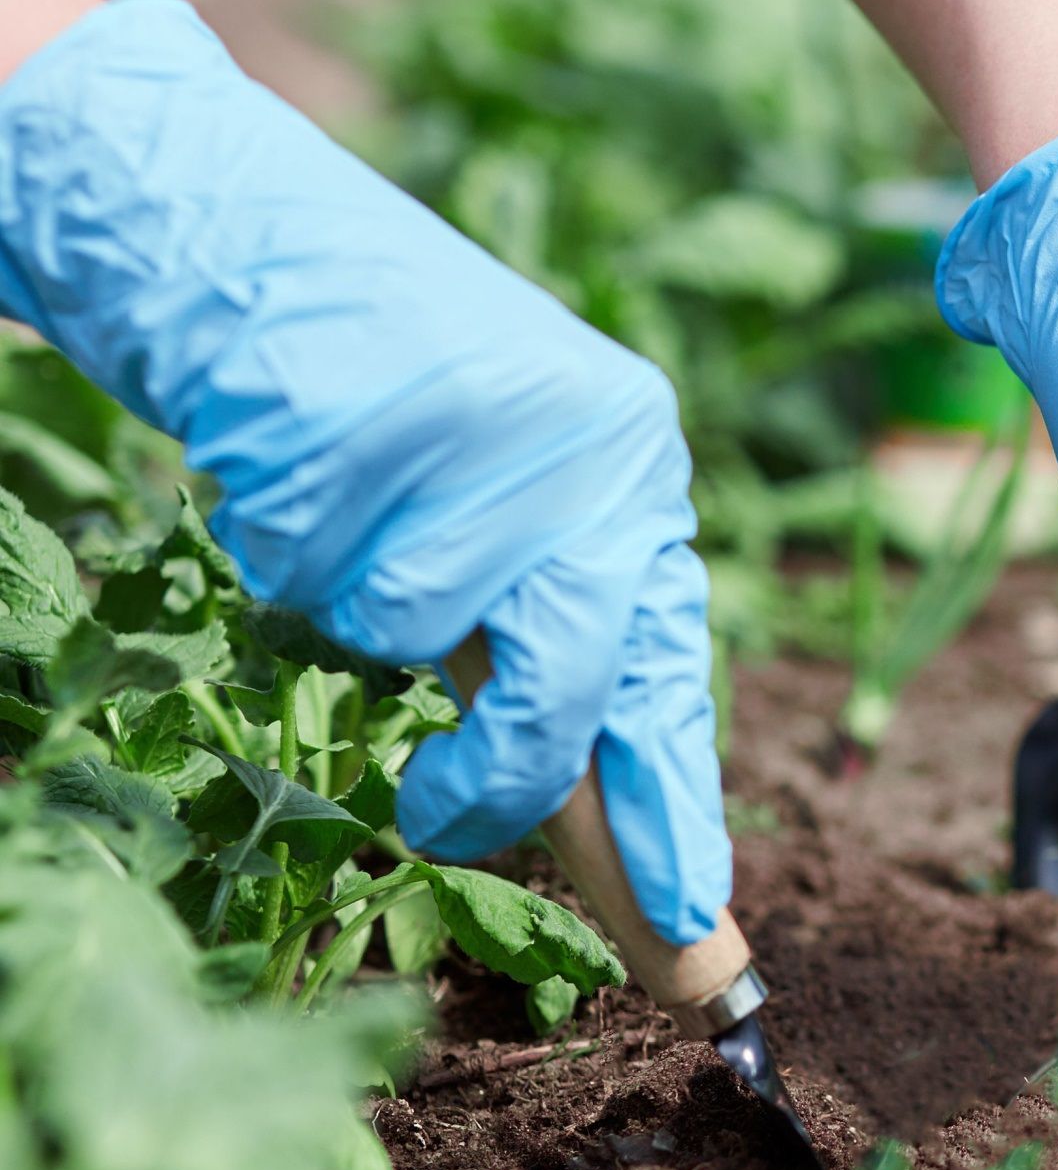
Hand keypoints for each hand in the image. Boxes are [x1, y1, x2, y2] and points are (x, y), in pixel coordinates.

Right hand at [0, 0, 729, 942]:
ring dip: (354, 603)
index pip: (669, 676)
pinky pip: (320, 564)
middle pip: (571, 678)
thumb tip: (588, 818)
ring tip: (346, 506)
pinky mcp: (385, 405)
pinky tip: (295, 457)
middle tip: (437, 821)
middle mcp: (601, 449)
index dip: (672, 810)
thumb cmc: (388, 409)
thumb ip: (556, 642)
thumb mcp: (505, 515)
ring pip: (417, 625)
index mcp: (641, 479)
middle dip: (500, 775)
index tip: (692, 929)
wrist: (252, 240)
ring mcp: (497, 426)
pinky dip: (287, 540)